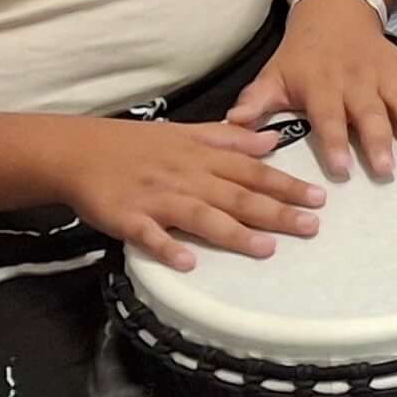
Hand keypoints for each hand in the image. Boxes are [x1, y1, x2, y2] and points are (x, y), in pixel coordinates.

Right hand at [50, 117, 326, 269]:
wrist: (77, 150)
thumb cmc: (137, 145)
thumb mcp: (187, 132)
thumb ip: (231, 139)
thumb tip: (273, 140)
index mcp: (202, 157)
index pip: (252, 171)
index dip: (286, 185)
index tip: (320, 198)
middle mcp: (186, 177)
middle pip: (237, 196)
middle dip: (275, 211)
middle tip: (311, 226)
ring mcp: (156, 198)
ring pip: (201, 216)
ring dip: (233, 232)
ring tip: (266, 248)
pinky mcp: (126, 217)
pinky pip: (149, 235)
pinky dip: (167, 248)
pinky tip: (188, 263)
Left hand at [231, 0, 396, 181]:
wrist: (334, 13)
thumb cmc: (301, 56)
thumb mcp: (273, 75)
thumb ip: (256, 102)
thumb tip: (231, 125)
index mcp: (321, 85)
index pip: (328, 116)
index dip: (334, 141)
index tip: (341, 169)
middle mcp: (356, 80)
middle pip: (369, 112)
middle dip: (378, 140)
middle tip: (387, 170)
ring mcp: (384, 73)